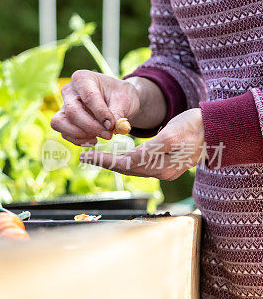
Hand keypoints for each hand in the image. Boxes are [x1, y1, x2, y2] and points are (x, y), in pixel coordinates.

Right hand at [51, 70, 143, 145]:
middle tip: (108, 135)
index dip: (100, 113)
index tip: (112, 125)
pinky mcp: (63, 121)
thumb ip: (118, 113)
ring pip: (60, 123)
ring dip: (80, 134)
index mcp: (82, 78)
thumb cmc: (118, 95)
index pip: (88, 97)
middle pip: (72, 111)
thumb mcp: (124, 100)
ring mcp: (63, 106)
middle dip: (90, 126)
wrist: (116, 100)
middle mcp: (69, 91)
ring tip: (98, 137)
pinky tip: (94, 139)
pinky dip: (79, 140)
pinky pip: (64, 133)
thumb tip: (114, 128)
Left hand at [78, 108, 204, 179]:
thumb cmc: (194, 126)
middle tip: (83, 157)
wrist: (215, 128)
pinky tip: (112, 157)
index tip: (88, 156)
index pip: (127, 164)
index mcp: (163, 165)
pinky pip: (140, 165)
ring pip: (132, 168)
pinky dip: (124, 161)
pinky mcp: (166, 165)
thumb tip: (130, 161)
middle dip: (104, 163)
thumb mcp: (171, 134)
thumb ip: (150, 150)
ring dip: (111, 163)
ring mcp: (166, 170)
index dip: (105, 161)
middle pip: (127, 169)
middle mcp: (163, 172)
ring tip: (92, 157)